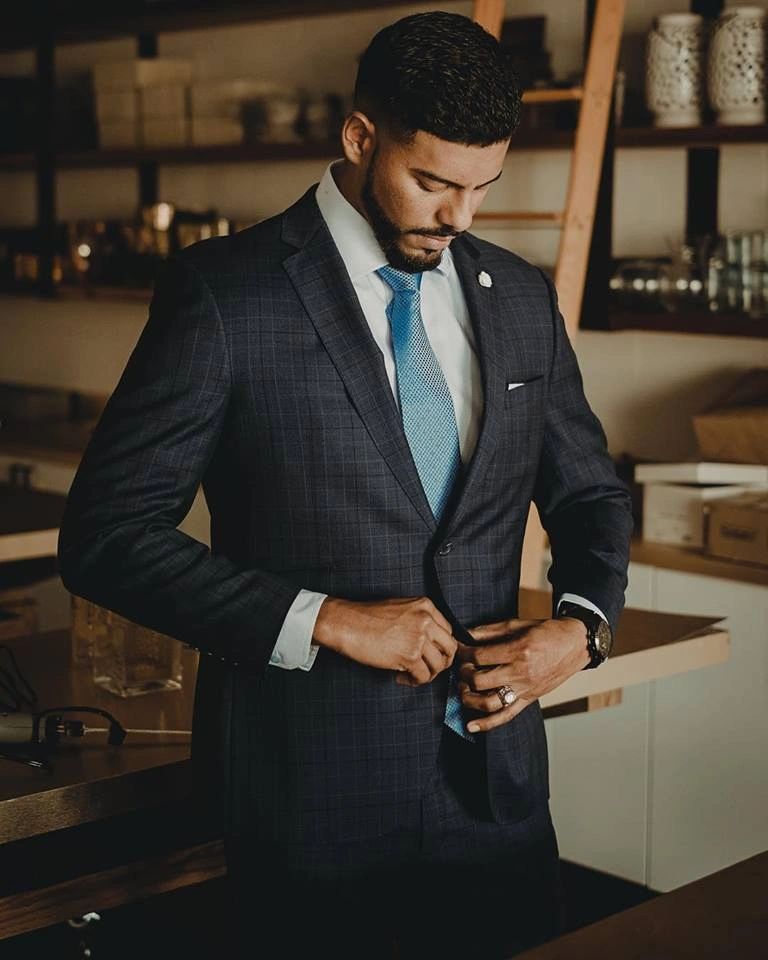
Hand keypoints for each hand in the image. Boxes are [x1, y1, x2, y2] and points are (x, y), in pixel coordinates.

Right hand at [313, 596, 456, 685]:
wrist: (346, 624)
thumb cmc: (367, 617)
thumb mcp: (400, 609)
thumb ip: (419, 621)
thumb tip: (431, 644)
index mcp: (426, 606)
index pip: (448, 631)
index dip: (440, 647)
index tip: (430, 655)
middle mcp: (426, 620)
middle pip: (450, 648)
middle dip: (441, 662)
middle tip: (427, 668)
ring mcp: (419, 638)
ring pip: (439, 665)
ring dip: (427, 674)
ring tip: (411, 675)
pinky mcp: (409, 656)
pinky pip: (423, 676)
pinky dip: (414, 681)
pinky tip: (401, 678)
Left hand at [456, 616, 590, 732]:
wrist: (576, 644)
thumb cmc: (547, 632)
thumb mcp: (517, 624)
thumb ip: (489, 630)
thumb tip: (465, 634)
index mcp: (518, 651)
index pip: (479, 657)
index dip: (463, 653)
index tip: (458, 649)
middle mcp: (521, 673)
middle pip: (479, 681)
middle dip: (463, 674)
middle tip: (461, 667)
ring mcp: (525, 689)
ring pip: (489, 703)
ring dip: (469, 699)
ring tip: (463, 689)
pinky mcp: (529, 699)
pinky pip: (506, 716)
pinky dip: (487, 724)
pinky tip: (471, 726)